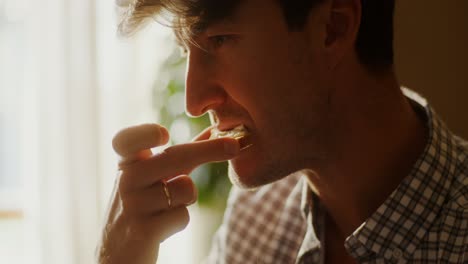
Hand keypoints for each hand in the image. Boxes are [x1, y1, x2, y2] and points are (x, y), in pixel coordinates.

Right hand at [97, 124, 239, 263]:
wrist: (118, 252)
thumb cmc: (143, 205)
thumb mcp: (156, 176)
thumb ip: (182, 153)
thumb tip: (215, 130)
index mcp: (128, 162)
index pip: (127, 140)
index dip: (145, 134)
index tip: (164, 134)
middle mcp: (126, 180)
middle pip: (174, 157)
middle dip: (208, 150)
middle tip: (234, 146)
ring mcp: (132, 206)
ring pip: (185, 188)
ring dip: (188, 197)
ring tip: (168, 205)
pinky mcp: (142, 231)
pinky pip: (182, 216)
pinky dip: (180, 220)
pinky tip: (162, 226)